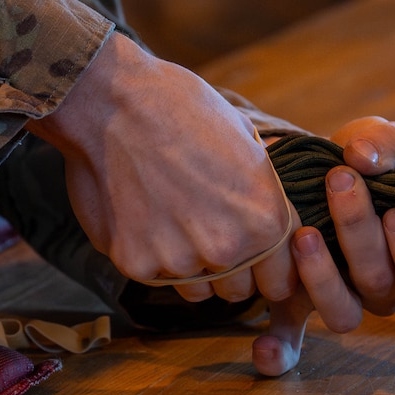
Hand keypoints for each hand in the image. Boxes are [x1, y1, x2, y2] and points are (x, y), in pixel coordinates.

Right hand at [28, 34, 286, 285]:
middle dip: (229, 272)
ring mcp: (178, 259)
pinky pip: (155, 278)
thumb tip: (281, 219)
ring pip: (197, 291)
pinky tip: (143, 213)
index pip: (281, 283)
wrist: (113, 101)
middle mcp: (226, 247)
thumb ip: (266, 195)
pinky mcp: (135, 263)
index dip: (269, 272)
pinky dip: (149, 256)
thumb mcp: (247, 143)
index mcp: (264, 219)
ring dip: (190, 268)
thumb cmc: (184, 110)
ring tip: (173, 219)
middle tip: (207, 232)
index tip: (255, 261)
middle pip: (239, 292)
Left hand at [247, 117, 394, 375]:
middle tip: (339, 182)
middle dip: (359, 233)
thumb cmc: (365, 162)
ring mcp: (338, 301)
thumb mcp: (384, 143)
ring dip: (323, 279)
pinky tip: (261, 348)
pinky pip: (293, 342)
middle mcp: (380, 291)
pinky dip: (279, 352)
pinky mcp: (295, 307)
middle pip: (380, 286)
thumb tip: (364, 156)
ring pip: (342, 314)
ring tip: (303, 234)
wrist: (315, 168)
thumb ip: (388, 144)